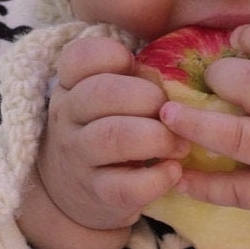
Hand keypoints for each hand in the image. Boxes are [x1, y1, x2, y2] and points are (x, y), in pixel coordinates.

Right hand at [34, 35, 190, 232]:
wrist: (74, 188)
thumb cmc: (107, 123)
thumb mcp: (108, 94)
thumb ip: (135, 75)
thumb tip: (177, 75)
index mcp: (72, 84)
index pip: (79, 56)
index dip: (112, 54)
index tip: (133, 63)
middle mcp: (69, 116)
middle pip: (101, 92)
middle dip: (146, 96)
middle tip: (170, 110)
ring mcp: (79, 157)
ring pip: (113, 137)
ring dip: (157, 136)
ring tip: (180, 143)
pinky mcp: (97, 194)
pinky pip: (126, 187)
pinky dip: (157, 178)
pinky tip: (173, 171)